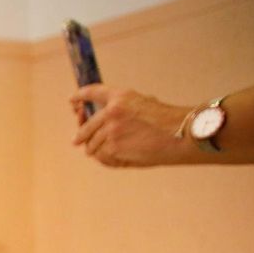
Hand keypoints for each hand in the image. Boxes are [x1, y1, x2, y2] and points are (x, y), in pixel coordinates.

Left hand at [70, 85, 193, 167]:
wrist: (180, 134)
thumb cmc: (166, 122)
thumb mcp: (143, 104)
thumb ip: (121, 110)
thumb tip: (99, 123)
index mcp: (121, 96)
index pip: (92, 92)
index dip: (79, 96)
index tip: (72, 101)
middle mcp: (112, 111)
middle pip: (85, 127)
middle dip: (80, 135)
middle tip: (76, 140)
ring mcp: (110, 130)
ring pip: (91, 146)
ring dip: (97, 150)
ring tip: (113, 151)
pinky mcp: (112, 147)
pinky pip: (101, 157)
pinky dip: (107, 160)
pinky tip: (120, 158)